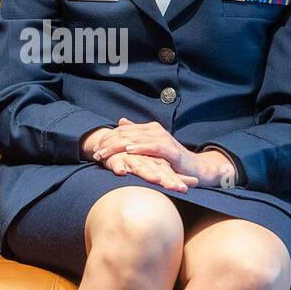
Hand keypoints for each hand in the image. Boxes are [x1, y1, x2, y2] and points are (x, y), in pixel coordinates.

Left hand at [92, 117, 235, 187]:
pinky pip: (153, 147)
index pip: (122, 131)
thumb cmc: (171, 159)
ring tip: (105, 152)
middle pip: (126, 134)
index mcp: (148, 128)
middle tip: (96, 153)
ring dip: (118, 146)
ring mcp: (163, 138)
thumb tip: (121, 121)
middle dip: (109, 144)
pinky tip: (129, 151)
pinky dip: (140, 148)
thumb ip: (136, 133)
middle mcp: (154, 130)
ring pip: (135, 139)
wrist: (196, 168)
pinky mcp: (171, 150)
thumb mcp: (151, 146)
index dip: (108, 139)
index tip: (95, 149)